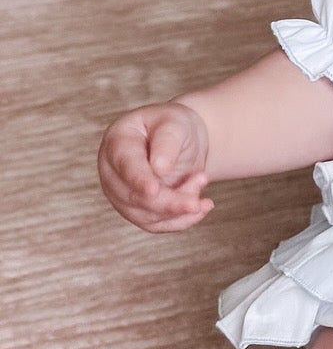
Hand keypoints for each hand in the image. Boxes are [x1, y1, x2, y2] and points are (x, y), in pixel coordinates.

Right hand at [97, 101, 213, 231]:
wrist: (180, 142)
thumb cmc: (173, 127)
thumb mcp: (174, 124)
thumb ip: (167, 142)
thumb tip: (158, 168)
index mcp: (118, 143)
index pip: (125, 165)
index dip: (138, 179)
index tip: (153, 190)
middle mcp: (113, 173)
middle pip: (135, 197)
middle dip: (170, 201)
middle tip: (203, 190)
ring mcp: (122, 195)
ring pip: (147, 215)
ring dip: (180, 207)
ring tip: (203, 180)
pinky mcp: (138, 212)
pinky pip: (158, 225)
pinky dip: (183, 220)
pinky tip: (202, 207)